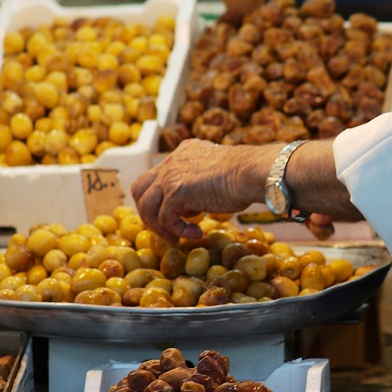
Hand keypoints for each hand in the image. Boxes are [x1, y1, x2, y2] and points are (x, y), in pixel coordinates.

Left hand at [131, 140, 267, 240]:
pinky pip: (165, 219)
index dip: (161, 198)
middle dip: (149, 213)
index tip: (177, 215)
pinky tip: (196, 233)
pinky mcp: (174, 192)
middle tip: (166, 229)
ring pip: (147, 207)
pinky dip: (178, 231)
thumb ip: (199, 184)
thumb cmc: (245, 176)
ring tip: (176, 238)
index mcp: (182, 152)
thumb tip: (192, 206)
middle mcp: (171, 161)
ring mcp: (170, 176)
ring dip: (160, 227)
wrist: (251, 172)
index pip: (157, 176)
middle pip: (140, 189)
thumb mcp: (216, 174)